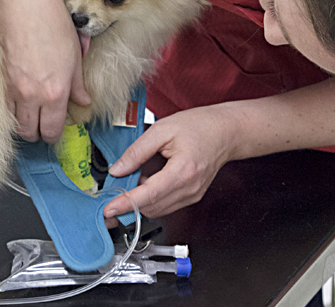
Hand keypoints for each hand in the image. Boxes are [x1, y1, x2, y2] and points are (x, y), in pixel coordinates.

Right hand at [0, 0, 90, 143]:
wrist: (22, 0)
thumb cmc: (51, 21)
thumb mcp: (74, 54)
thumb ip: (77, 83)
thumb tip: (83, 100)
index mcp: (55, 92)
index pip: (52, 129)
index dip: (55, 135)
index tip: (56, 132)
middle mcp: (31, 95)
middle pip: (30, 133)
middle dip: (37, 134)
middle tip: (43, 127)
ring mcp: (11, 87)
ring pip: (14, 122)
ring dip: (23, 123)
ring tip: (31, 115)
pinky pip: (2, 105)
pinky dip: (10, 109)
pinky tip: (18, 100)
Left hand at [102, 105, 240, 219]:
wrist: (226, 131)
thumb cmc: (200, 126)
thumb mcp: (163, 129)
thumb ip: (137, 151)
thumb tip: (118, 169)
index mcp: (183, 171)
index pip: (148, 195)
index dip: (126, 204)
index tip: (108, 209)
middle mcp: (189, 189)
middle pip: (151, 207)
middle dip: (129, 203)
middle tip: (112, 193)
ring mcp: (192, 195)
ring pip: (158, 209)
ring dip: (141, 201)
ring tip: (135, 179)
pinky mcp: (192, 196)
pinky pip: (166, 204)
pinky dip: (153, 198)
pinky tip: (150, 180)